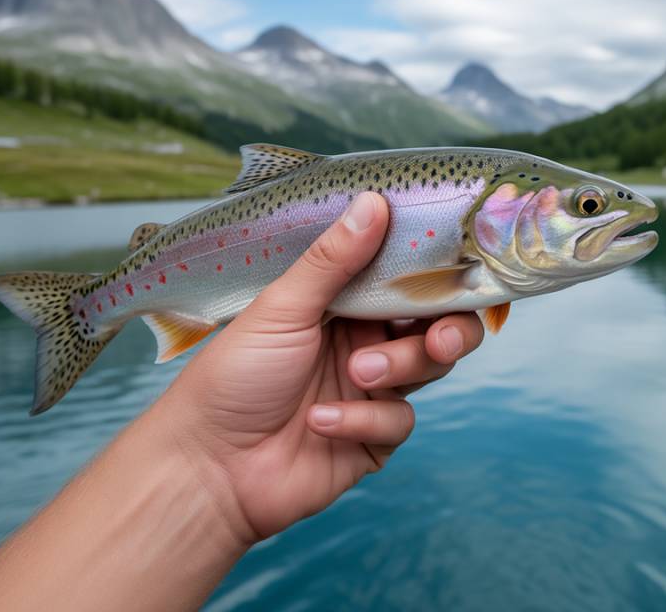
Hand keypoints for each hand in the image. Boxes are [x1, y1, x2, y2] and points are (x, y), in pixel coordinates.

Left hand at [159, 192, 483, 543]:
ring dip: (400, 367)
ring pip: (429, 368)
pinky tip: (319, 423)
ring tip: (358, 374)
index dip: (437, 274)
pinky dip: (363, 420)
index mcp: (346, 303)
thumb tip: (373, 202)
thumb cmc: (234, 375)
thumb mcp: (282, 307)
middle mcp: (367, 340)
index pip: (409, 279)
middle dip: (450, 329)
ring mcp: (373, 389)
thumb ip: (333, 260)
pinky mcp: (373, 437)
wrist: (209, 464)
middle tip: (438, 338)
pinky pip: (399, 421)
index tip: (456, 267)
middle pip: (439, 325)